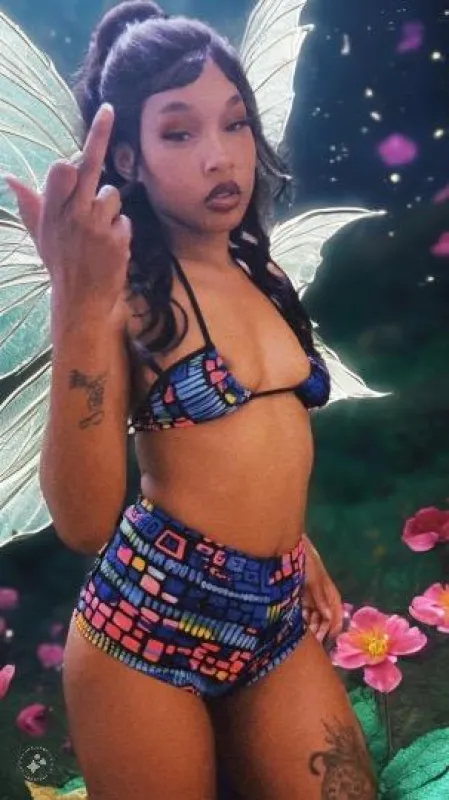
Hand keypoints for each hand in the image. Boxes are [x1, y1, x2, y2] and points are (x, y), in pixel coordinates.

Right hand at [4, 104, 131, 318]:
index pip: (63, 169)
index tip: (90, 135)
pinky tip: (110, 246)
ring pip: (113, 195)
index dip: (77, 155)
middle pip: (90, 167)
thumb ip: (30, 204)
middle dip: (100, 136)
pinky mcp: (117, 240)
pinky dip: (120, 230)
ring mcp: (96, 227)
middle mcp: (73, 214)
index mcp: (52, 211)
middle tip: (108, 111)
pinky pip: (125, 220)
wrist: (81, 301)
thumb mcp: (41, 234)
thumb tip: (10, 178)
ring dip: (110, 209)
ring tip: (98, 231)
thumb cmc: (60, 262)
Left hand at [302, 535, 343, 643]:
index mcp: (330, 592)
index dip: (335, 627)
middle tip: (314, 642)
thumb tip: (329, 617)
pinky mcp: (299, 596)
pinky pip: (302, 612)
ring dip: (310, 627)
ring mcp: (310, 597)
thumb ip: (321, 598)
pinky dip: (301, 620)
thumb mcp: (314, 579)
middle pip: (324, 618)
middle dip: (320, 630)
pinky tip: (296, 628)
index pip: (336, 613)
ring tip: (304, 638)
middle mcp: (322, 597)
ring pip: (313, 617)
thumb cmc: (306, 560)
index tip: (329, 639)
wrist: (288, 548)